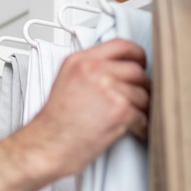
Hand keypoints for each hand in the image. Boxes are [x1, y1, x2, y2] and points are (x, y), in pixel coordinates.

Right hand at [24, 37, 149, 175]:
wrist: (47, 145)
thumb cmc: (54, 122)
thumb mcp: (66, 82)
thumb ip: (90, 70)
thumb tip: (116, 71)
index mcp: (80, 61)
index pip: (120, 45)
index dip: (137, 55)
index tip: (141, 63)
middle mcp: (93, 70)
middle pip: (136, 70)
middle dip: (141, 87)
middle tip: (139, 98)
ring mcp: (108, 89)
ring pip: (144, 94)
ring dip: (143, 108)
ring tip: (133, 118)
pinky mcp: (119, 110)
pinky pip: (144, 116)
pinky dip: (143, 126)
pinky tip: (135, 130)